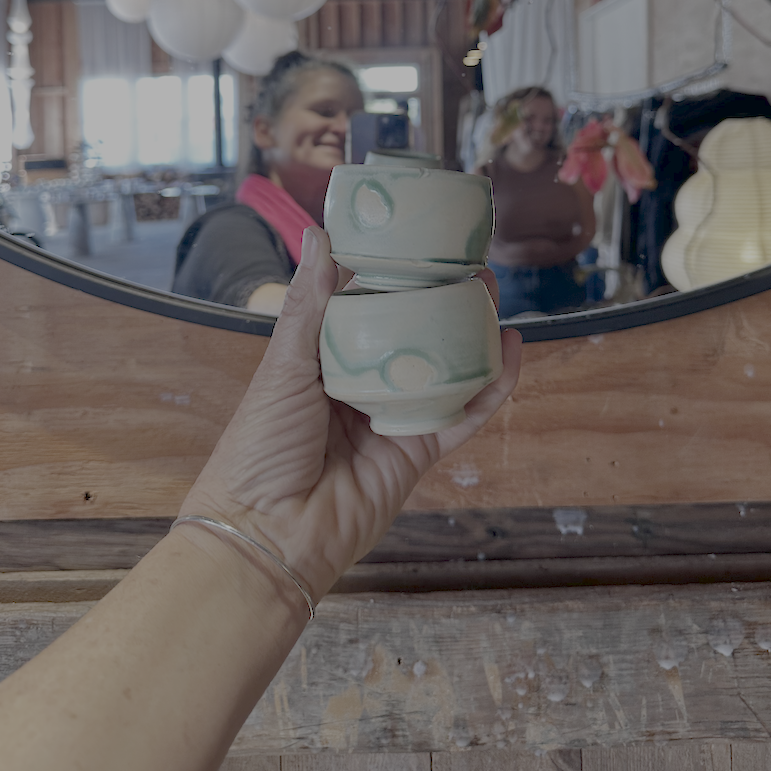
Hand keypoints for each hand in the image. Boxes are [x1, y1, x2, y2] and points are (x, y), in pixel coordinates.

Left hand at [179, 226, 520, 599]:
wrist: (269, 535)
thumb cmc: (259, 448)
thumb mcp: (282, 367)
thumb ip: (308, 305)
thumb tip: (319, 234)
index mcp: (321, 360)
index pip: (363, 306)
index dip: (393, 275)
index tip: (419, 239)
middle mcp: (361, 384)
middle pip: (412, 335)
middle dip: (440, 300)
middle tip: (468, 263)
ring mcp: (392, 418)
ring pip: (443, 370)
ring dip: (472, 335)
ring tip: (493, 296)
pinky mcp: (418, 452)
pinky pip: (462, 415)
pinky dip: (491, 387)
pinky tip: (510, 353)